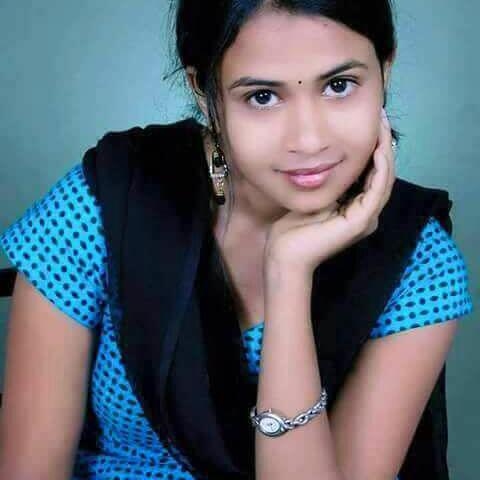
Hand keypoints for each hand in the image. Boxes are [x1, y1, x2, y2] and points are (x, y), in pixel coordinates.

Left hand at [264, 109, 395, 279]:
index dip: (375, 148)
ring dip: (386, 151)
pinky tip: (378, 149)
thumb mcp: (313, 197)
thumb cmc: (292, 230)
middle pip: (382, 173)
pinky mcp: (361, 221)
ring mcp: (365, 218)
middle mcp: (365, 213)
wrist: (284, 254)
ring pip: (384, 179)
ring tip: (383, 127)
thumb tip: (331, 158)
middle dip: (383, 144)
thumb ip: (328, 181)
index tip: (372, 123)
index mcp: (355, 209)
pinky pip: (377, 190)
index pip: (372, 174)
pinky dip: (381, 168)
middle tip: (382, 117)